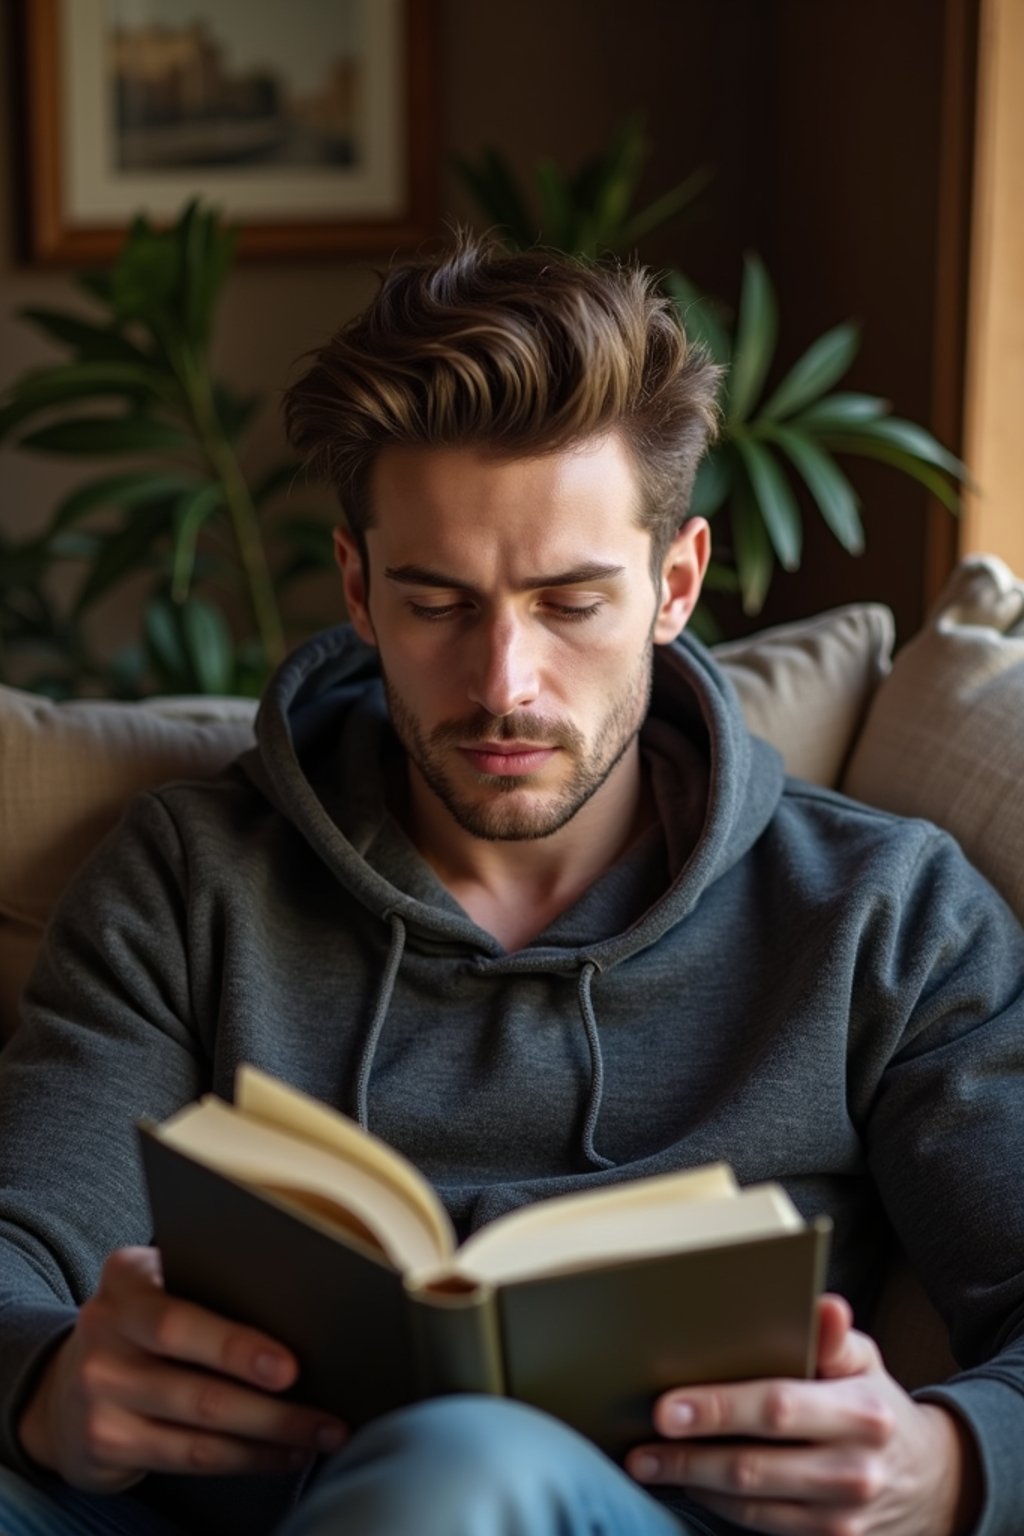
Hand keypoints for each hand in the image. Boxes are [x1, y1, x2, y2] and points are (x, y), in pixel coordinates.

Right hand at [18, 1246, 347, 1492]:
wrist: (67, 1382)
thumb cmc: (144, 1324)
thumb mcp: (160, 1287)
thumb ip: (210, 1288)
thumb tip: (301, 1313)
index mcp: (126, 1277)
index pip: (180, 1317)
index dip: (236, 1346)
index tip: (289, 1365)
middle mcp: (104, 1331)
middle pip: (194, 1381)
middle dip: (267, 1404)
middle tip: (323, 1414)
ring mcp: (99, 1393)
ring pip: (200, 1425)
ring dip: (271, 1435)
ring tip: (320, 1435)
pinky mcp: (103, 1443)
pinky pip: (189, 1456)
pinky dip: (245, 1457)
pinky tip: (283, 1453)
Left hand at [626, 1294, 981, 1535]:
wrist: (931, 1482)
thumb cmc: (874, 1403)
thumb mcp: (863, 1361)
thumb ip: (833, 1336)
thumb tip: (823, 1304)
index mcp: (862, 1414)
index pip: (778, 1408)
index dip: (719, 1408)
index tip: (668, 1406)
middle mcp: (855, 1470)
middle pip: (754, 1465)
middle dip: (690, 1455)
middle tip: (642, 1444)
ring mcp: (843, 1517)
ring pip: (750, 1504)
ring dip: (694, 1483)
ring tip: (649, 1462)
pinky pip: (762, 1525)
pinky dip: (719, 1505)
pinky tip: (690, 1483)